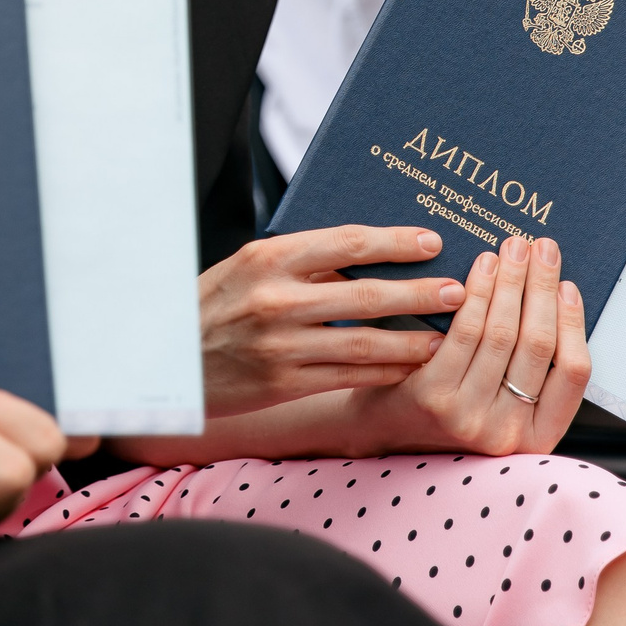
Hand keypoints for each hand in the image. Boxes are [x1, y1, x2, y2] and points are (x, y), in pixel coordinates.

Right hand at [197, 226, 459, 416]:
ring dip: (412, 340)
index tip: (432, 242)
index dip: (395, 243)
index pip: (346, 243)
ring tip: (447, 335)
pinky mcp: (282, 383)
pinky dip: (385, 372)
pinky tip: (411, 366)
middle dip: (418, 293)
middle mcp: (274, 299)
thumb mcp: (249, 267)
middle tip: (458, 289)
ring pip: (364, 343)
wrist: (168, 359)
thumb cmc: (215, 305)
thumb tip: (372, 253)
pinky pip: (348, 377)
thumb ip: (304, 261)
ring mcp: (280, 346)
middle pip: (365, 295)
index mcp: (268, 258)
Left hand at [340, 235, 588, 455]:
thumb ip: (529, 366)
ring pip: (501, 334)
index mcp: (537, 436)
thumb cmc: (454, 404)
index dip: (573, 323)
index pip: (575, 374)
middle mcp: (506, 432)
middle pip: (537, 345)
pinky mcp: (433, 395)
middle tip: (542, 248)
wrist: (386, 428)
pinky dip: (478, 293)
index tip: (567, 284)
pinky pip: (464, 333)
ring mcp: (468, 416)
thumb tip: (554, 296)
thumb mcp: (502, 402)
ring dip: (511, 282)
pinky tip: (483, 267)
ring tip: (513, 247)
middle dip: (541, 288)